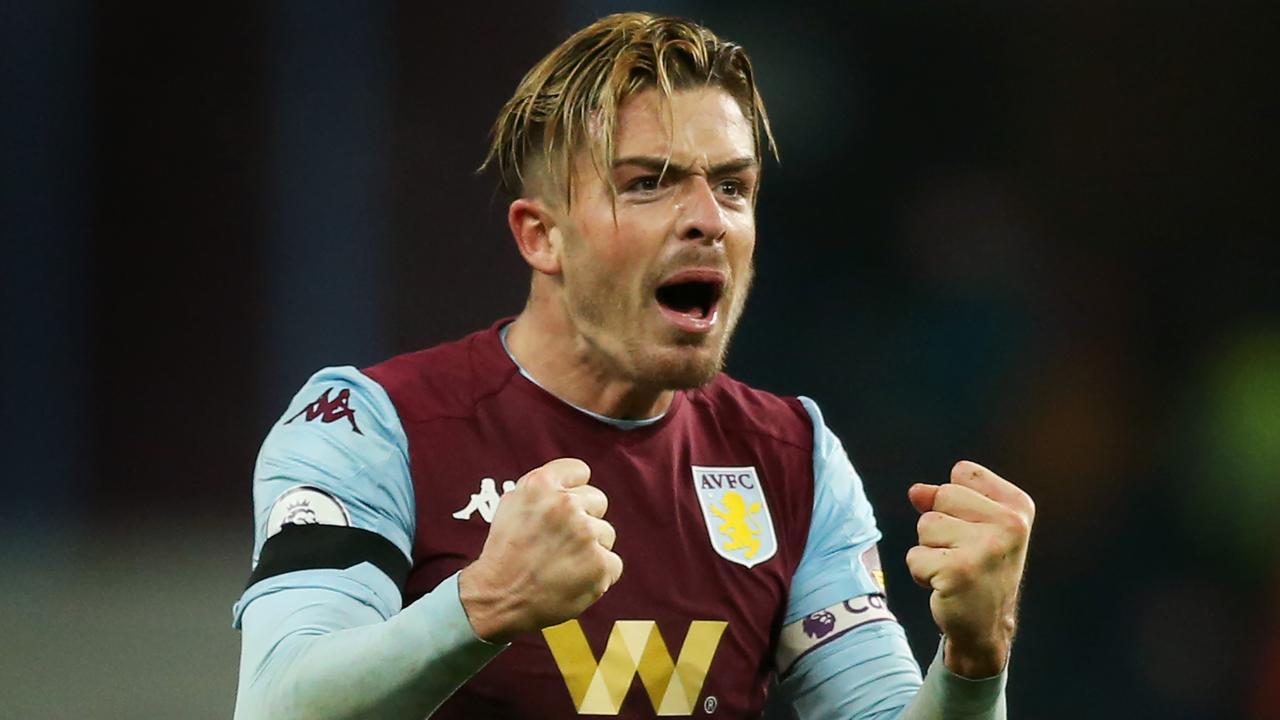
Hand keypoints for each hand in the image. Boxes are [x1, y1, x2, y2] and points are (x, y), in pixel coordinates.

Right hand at [459, 458, 621, 642]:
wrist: (497, 598)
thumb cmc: (504, 552)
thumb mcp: (512, 503)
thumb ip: (544, 486)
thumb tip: (574, 481)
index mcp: (541, 484)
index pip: (579, 470)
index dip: (573, 489)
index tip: (565, 507)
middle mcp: (565, 504)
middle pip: (598, 501)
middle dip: (584, 519)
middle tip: (560, 542)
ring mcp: (585, 534)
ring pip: (606, 534)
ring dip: (591, 549)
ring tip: (562, 564)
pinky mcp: (600, 565)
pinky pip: (613, 563)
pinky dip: (598, 575)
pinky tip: (574, 580)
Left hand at [906, 460, 1033, 677]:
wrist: (984, 626)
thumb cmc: (977, 569)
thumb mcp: (971, 526)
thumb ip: (943, 499)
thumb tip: (916, 491)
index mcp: (1018, 506)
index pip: (962, 472)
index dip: (954, 501)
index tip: (974, 529)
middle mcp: (1011, 524)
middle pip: (941, 495)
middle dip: (939, 525)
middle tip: (962, 553)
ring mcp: (987, 548)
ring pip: (925, 525)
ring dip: (929, 550)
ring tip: (954, 569)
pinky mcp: (960, 571)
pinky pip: (915, 556)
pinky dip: (921, 573)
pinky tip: (946, 586)